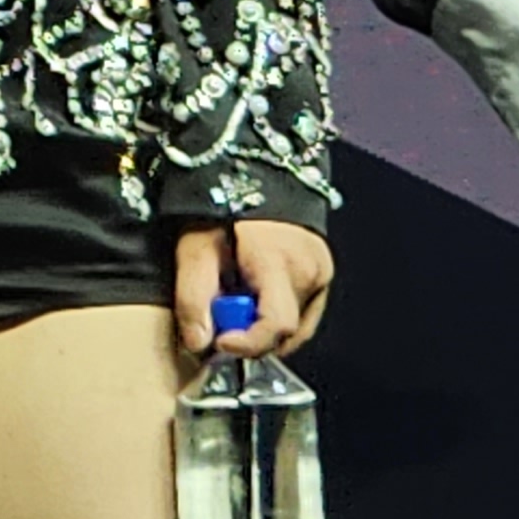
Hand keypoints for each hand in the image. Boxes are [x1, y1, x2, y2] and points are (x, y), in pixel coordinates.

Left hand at [174, 216, 331, 359]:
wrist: (254, 175)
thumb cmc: (222, 209)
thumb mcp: (194, 247)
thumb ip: (193, 296)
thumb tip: (199, 343)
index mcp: (280, 260)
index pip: (277, 325)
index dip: (247, 343)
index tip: (220, 341)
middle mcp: (310, 269)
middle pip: (285, 330)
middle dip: (251, 333)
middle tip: (224, 310)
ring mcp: (322, 271)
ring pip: (296, 325)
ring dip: (264, 325)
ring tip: (240, 296)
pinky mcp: (325, 272)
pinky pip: (304, 312)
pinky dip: (278, 314)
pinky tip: (258, 293)